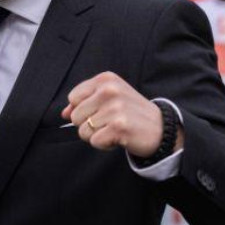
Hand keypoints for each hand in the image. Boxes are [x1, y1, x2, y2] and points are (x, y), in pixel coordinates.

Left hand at [60, 72, 179, 157]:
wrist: (160, 128)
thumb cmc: (131, 113)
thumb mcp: (109, 99)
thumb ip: (84, 103)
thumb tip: (63, 113)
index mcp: (106, 79)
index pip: (73, 98)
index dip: (83, 110)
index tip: (101, 111)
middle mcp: (110, 90)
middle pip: (75, 116)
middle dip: (88, 125)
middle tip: (109, 123)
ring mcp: (115, 108)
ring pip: (83, 131)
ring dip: (97, 136)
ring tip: (115, 130)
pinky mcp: (119, 126)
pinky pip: (95, 141)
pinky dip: (104, 145)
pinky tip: (119, 138)